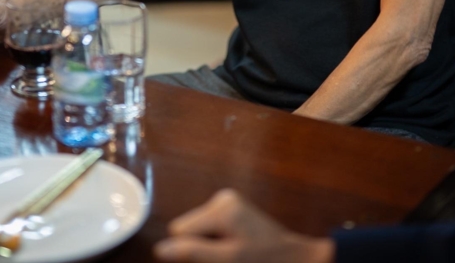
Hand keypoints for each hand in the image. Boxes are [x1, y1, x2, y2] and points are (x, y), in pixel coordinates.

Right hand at [153, 189, 333, 262]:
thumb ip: (193, 253)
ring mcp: (228, 201)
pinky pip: (210, 225)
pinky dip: (216, 239)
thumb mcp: (227, 260)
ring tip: (231, 254)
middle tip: (224, 258)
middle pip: (188, 227)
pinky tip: (234, 246)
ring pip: (198, 228)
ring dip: (207, 245)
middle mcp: (222, 198)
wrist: (295, 260)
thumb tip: (159, 250)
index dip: (189, 251)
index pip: (179, 230)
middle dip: (198, 247)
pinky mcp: (233, 208)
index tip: (211, 260)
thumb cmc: (263, 261)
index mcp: (221, 208)